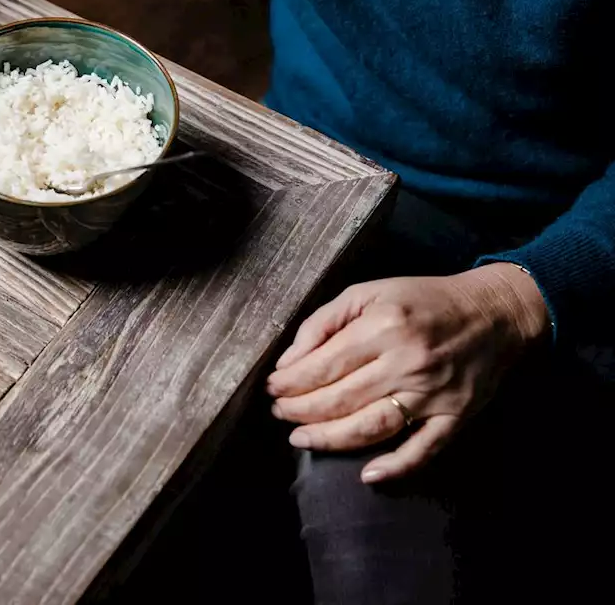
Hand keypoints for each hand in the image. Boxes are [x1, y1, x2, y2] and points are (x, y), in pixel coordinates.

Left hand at [267, 263, 548, 482]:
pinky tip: (367, 476)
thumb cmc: (423, 300)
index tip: (272, 389)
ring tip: (301, 439)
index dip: (290, 382)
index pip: (323, 365)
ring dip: (330, 439)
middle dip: (301, 410)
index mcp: (383, 327)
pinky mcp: (456, 416)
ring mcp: (433, 393)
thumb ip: (324, 321)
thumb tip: (288, 360)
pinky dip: (396, 467)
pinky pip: (424, 450)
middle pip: (341, 399)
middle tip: (279, 413)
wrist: (494, 312)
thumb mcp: (369, 292)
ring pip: (372, 427)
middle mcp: (406, 362)